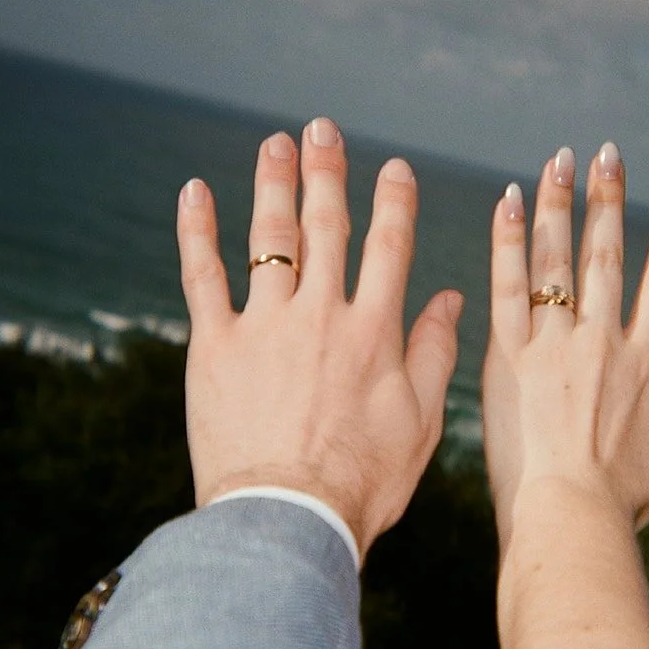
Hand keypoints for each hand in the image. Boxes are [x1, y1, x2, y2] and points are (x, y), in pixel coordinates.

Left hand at [175, 117, 462, 554]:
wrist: (289, 519)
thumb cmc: (363, 482)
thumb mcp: (420, 422)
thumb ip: (435, 353)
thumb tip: (453, 298)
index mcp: (375, 331)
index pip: (389, 248)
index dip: (393, 202)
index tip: (393, 167)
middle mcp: (322, 315)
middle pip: (326, 228)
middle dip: (326, 174)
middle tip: (322, 129)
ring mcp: (265, 327)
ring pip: (270, 240)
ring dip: (273, 185)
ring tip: (274, 144)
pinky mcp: (215, 347)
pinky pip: (203, 277)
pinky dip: (197, 232)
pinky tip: (195, 192)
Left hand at [481, 141, 648, 544]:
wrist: (567, 521)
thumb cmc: (623, 501)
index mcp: (646, 363)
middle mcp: (602, 343)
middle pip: (607, 255)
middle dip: (609, 198)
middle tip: (606, 152)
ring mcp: (553, 347)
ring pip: (555, 260)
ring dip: (558, 204)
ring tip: (558, 160)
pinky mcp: (507, 358)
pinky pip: (506, 288)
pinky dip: (506, 242)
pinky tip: (506, 201)